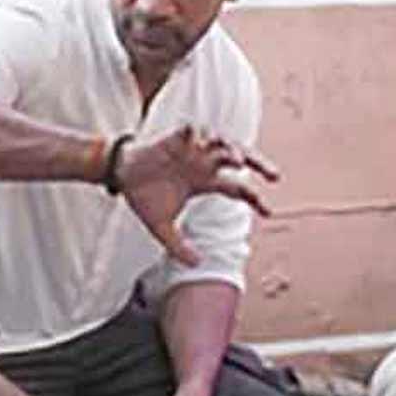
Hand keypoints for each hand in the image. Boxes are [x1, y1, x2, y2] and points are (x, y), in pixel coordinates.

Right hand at [116, 125, 279, 266]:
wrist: (120, 176)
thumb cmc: (143, 197)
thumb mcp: (162, 228)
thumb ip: (179, 247)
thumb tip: (198, 265)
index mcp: (205, 182)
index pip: (238, 188)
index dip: (254, 199)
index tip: (269, 212)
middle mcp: (204, 163)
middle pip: (238, 159)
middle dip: (259, 164)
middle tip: (276, 177)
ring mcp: (191, 150)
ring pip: (221, 142)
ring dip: (231, 149)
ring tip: (236, 161)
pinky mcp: (174, 139)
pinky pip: (192, 130)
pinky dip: (198, 133)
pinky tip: (201, 141)